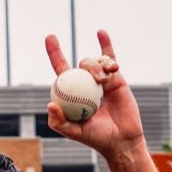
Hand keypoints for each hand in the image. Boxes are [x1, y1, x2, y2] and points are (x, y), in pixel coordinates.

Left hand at [45, 30, 144, 162]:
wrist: (121, 138)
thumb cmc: (96, 138)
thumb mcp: (74, 133)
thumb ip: (59, 122)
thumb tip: (50, 105)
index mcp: (70, 94)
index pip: (60, 71)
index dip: (54, 53)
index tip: (50, 36)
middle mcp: (83, 85)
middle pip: (78, 65)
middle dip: (79, 60)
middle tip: (90, 75)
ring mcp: (99, 80)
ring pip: (93, 62)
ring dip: (97, 67)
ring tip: (103, 82)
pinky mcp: (115, 78)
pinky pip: (109, 58)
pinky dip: (105, 45)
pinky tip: (100, 33)